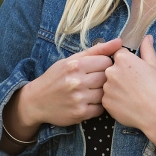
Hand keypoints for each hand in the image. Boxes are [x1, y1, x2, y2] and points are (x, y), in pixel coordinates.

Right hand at [1, 38, 122, 152]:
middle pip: (106, 78)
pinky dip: (97, 106)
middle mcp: (76, 81)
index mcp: (75, 65)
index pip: (106, 61)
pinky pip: (100, 109)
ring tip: (91, 91)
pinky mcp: (80, 113)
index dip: (104, 65)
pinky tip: (88, 102)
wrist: (36, 101)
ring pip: (105, 93)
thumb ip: (96, 51)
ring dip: (101, 93)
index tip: (97, 69)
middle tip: (95, 81)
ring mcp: (78, 98)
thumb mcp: (71, 60)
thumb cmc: (56, 78)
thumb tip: (119, 42)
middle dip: (104, 79)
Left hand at [101, 35, 155, 153]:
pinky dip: (115, 100)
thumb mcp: (154, 66)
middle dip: (120, 75)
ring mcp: (107, 87)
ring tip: (131, 95)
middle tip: (134, 85)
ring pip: (108, 84)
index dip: (128, 63)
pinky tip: (127, 104)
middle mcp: (111, 71)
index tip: (135, 71)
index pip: (119, 54)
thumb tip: (147, 37)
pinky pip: (108, 98)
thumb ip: (147, 49)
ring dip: (116, 87)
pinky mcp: (105, 102)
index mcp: (123, 59)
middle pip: (111, 69)